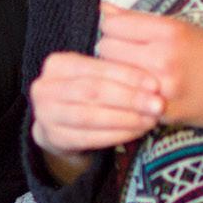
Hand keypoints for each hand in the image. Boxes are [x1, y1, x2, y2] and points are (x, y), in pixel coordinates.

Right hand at [29, 50, 161, 155]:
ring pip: (91, 116)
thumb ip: (115, 67)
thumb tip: (151, 77)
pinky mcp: (54, 137)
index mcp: (57, 64)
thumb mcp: (94, 73)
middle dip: (129, 98)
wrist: (60, 123)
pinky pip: (90, 137)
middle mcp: (45, 88)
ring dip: (125, 118)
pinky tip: (137, 131)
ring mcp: (46, 114)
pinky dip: (116, 134)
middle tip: (157, 104)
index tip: (154, 84)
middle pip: (93, 91)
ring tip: (150, 119)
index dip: (126, 75)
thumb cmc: (87, 92)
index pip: (95, 68)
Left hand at [95, 2, 202, 128]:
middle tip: (126, 55)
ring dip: (116, 73)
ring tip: (132, 72)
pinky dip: (129, 95)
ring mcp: (162, 86)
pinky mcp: (162, 111)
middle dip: (111, 50)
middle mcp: (163, 57)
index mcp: (169, 31)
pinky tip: (141, 91)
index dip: (113, 28)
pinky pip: (127, 99)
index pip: (112, 25)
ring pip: (112, 75)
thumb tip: (103, 9)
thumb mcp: (182, 27)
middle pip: (106, 48)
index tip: (122, 34)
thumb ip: (140, 19)